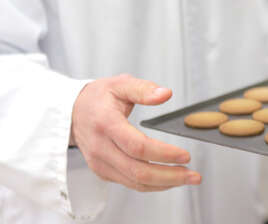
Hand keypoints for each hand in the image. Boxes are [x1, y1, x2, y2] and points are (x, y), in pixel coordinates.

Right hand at [71, 74, 200, 191]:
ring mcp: (100, 163)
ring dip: (165, 184)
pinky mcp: (103, 171)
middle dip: (170, 176)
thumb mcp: (120, 84)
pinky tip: (169, 179)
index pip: (137, 147)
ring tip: (187, 178)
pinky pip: (130, 183)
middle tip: (194, 175)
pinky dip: (152, 184)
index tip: (185, 156)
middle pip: (138, 171)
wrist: (73, 112)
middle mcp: (101, 147)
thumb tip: (166, 94)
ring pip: (135, 182)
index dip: (163, 154)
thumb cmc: (98, 98)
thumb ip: (143, 89)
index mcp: (106, 124)